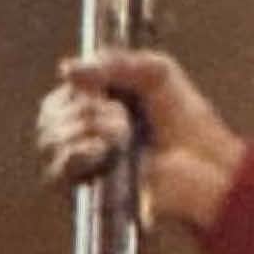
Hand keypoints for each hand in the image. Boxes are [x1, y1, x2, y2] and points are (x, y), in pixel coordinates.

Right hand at [35, 48, 245, 231]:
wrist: (206, 163)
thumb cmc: (187, 120)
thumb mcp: (155, 72)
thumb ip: (112, 62)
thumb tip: (64, 70)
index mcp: (95, 112)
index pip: (58, 98)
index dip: (76, 89)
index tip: (105, 91)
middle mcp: (84, 139)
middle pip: (47, 117)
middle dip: (82, 107)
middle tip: (120, 114)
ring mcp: (85, 167)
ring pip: (48, 140)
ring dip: (83, 127)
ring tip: (121, 132)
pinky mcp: (89, 191)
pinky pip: (55, 171)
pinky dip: (76, 151)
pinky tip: (103, 148)